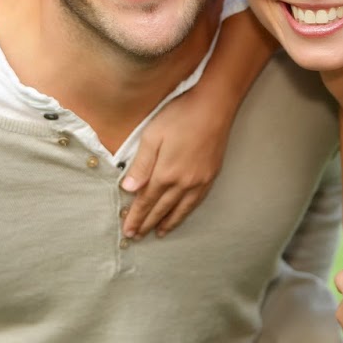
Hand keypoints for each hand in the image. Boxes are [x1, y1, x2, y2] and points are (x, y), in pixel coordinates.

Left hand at [120, 96, 228, 238]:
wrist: (214, 106)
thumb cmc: (180, 116)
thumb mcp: (153, 136)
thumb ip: (141, 165)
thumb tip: (128, 188)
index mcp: (166, 173)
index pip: (146, 201)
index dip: (136, 216)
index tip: (127, 230)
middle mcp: (183, 183)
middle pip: (162, 208)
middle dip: (147, 223)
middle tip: (137, 236)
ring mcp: (199, 181)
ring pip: (180, 209)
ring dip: (168, 222)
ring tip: (158, 233)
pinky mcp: (210, 176)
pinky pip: (196, 202)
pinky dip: (186, 212)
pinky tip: (181, 214)